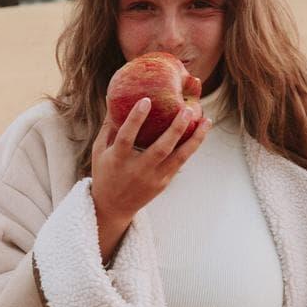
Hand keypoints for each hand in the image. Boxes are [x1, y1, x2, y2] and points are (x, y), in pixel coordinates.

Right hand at [90, 98, 210, 260]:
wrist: (113, 206)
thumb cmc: (105, 172)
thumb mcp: (99, 151)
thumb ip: (108, 127)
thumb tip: (114, 99)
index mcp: (118, 160)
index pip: (127, 137)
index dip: (136, 119)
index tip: (146, 100)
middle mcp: (137, 170)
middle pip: (160, 149)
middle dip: (175, 129)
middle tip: (187, 110)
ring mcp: (153, 178)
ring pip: (178, 157)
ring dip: (194, 139)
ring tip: (206, 120)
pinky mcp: (164, 182)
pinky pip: (180, 162)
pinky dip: (191, 147)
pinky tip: (200, 132)